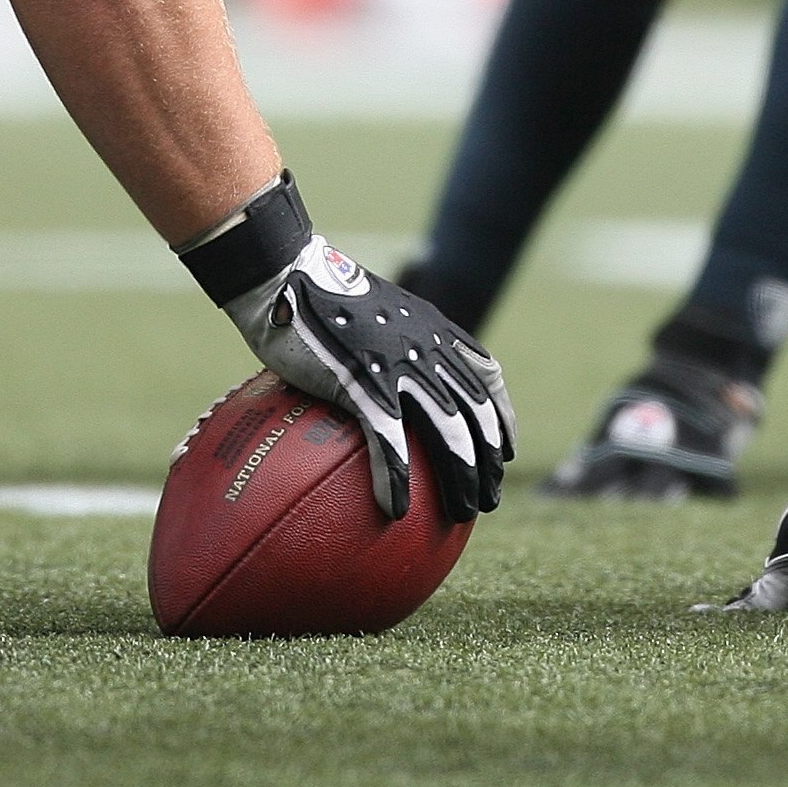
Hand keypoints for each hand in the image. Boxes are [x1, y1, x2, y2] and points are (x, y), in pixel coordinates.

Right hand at [179, 176, 510, 520]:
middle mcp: (426, 347)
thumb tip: (371, 379)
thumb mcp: (363, 311)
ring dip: (460, 478)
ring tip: (460, 514)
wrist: (282, 272)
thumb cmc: (311, 293)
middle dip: (491, 461)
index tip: (505, 449)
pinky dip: (397, 478)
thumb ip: (379, 343)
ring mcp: (399, 363)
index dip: (502, 416)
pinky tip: (393, 509)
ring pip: (449, 431)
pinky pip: (390, 440)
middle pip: (476, 413)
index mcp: (431, 329)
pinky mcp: (364, 380)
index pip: (487, 375)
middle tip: (488, 499)